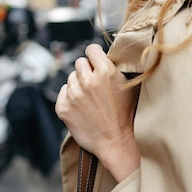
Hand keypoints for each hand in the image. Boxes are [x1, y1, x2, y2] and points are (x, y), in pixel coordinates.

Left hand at [56, 44, 139, 181]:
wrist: (117, 142)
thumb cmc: (126, 114)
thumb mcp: (128, 85)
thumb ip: (114, 68)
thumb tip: (103, 56)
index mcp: (105, 71)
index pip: (91, 49)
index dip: (95, 55)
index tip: (97, 62)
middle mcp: (88, 80)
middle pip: (80, 62)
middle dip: (87, 70)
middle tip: (95, 84)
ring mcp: (74, 94)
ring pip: (71, 77)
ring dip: (79, 84)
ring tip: (90, 98)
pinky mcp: (63, 107)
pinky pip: (63, 91)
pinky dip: (70, 96)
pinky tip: (81, 105)